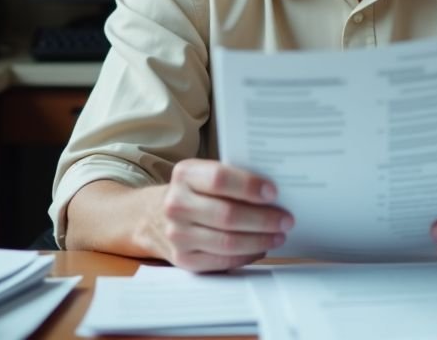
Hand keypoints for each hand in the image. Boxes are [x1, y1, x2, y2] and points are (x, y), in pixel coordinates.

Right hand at [153, 159, 293, 271]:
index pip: (220, 179)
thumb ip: (231, 178)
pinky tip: (260, 248)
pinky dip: (246, 256)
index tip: (274, 192)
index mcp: (185, 174)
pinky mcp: (183, 259)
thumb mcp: (202, 174)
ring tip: (278, 236)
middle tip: (286, 219)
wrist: (150, 216)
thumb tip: (274, 193)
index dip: (249, 186)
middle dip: (263, 219)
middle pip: (227, 215)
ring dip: (259, 240)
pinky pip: (222, 261)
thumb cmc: (191, 192)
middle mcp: (176, 204)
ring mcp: (177, 234)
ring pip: (227, 242)